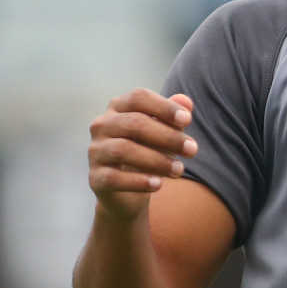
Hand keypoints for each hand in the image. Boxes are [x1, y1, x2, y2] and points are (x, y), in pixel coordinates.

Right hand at [88, 88, 198, 222]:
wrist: (129, 189)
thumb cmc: (150, 150)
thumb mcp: (166, 132)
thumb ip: (174, 117)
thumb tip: (186, 102)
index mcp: (118, 107)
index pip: (138, 97)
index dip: (163, 107)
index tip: (187, 120)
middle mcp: (102, 125)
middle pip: (134, 123)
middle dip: (167, 136)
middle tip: (192, 149)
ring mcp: (95, 151)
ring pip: (124, 150)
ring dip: (157, 160)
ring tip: (179, 170)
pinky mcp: (95, 177)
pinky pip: (114, 178)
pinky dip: (138, 182)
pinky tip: (158, 184)